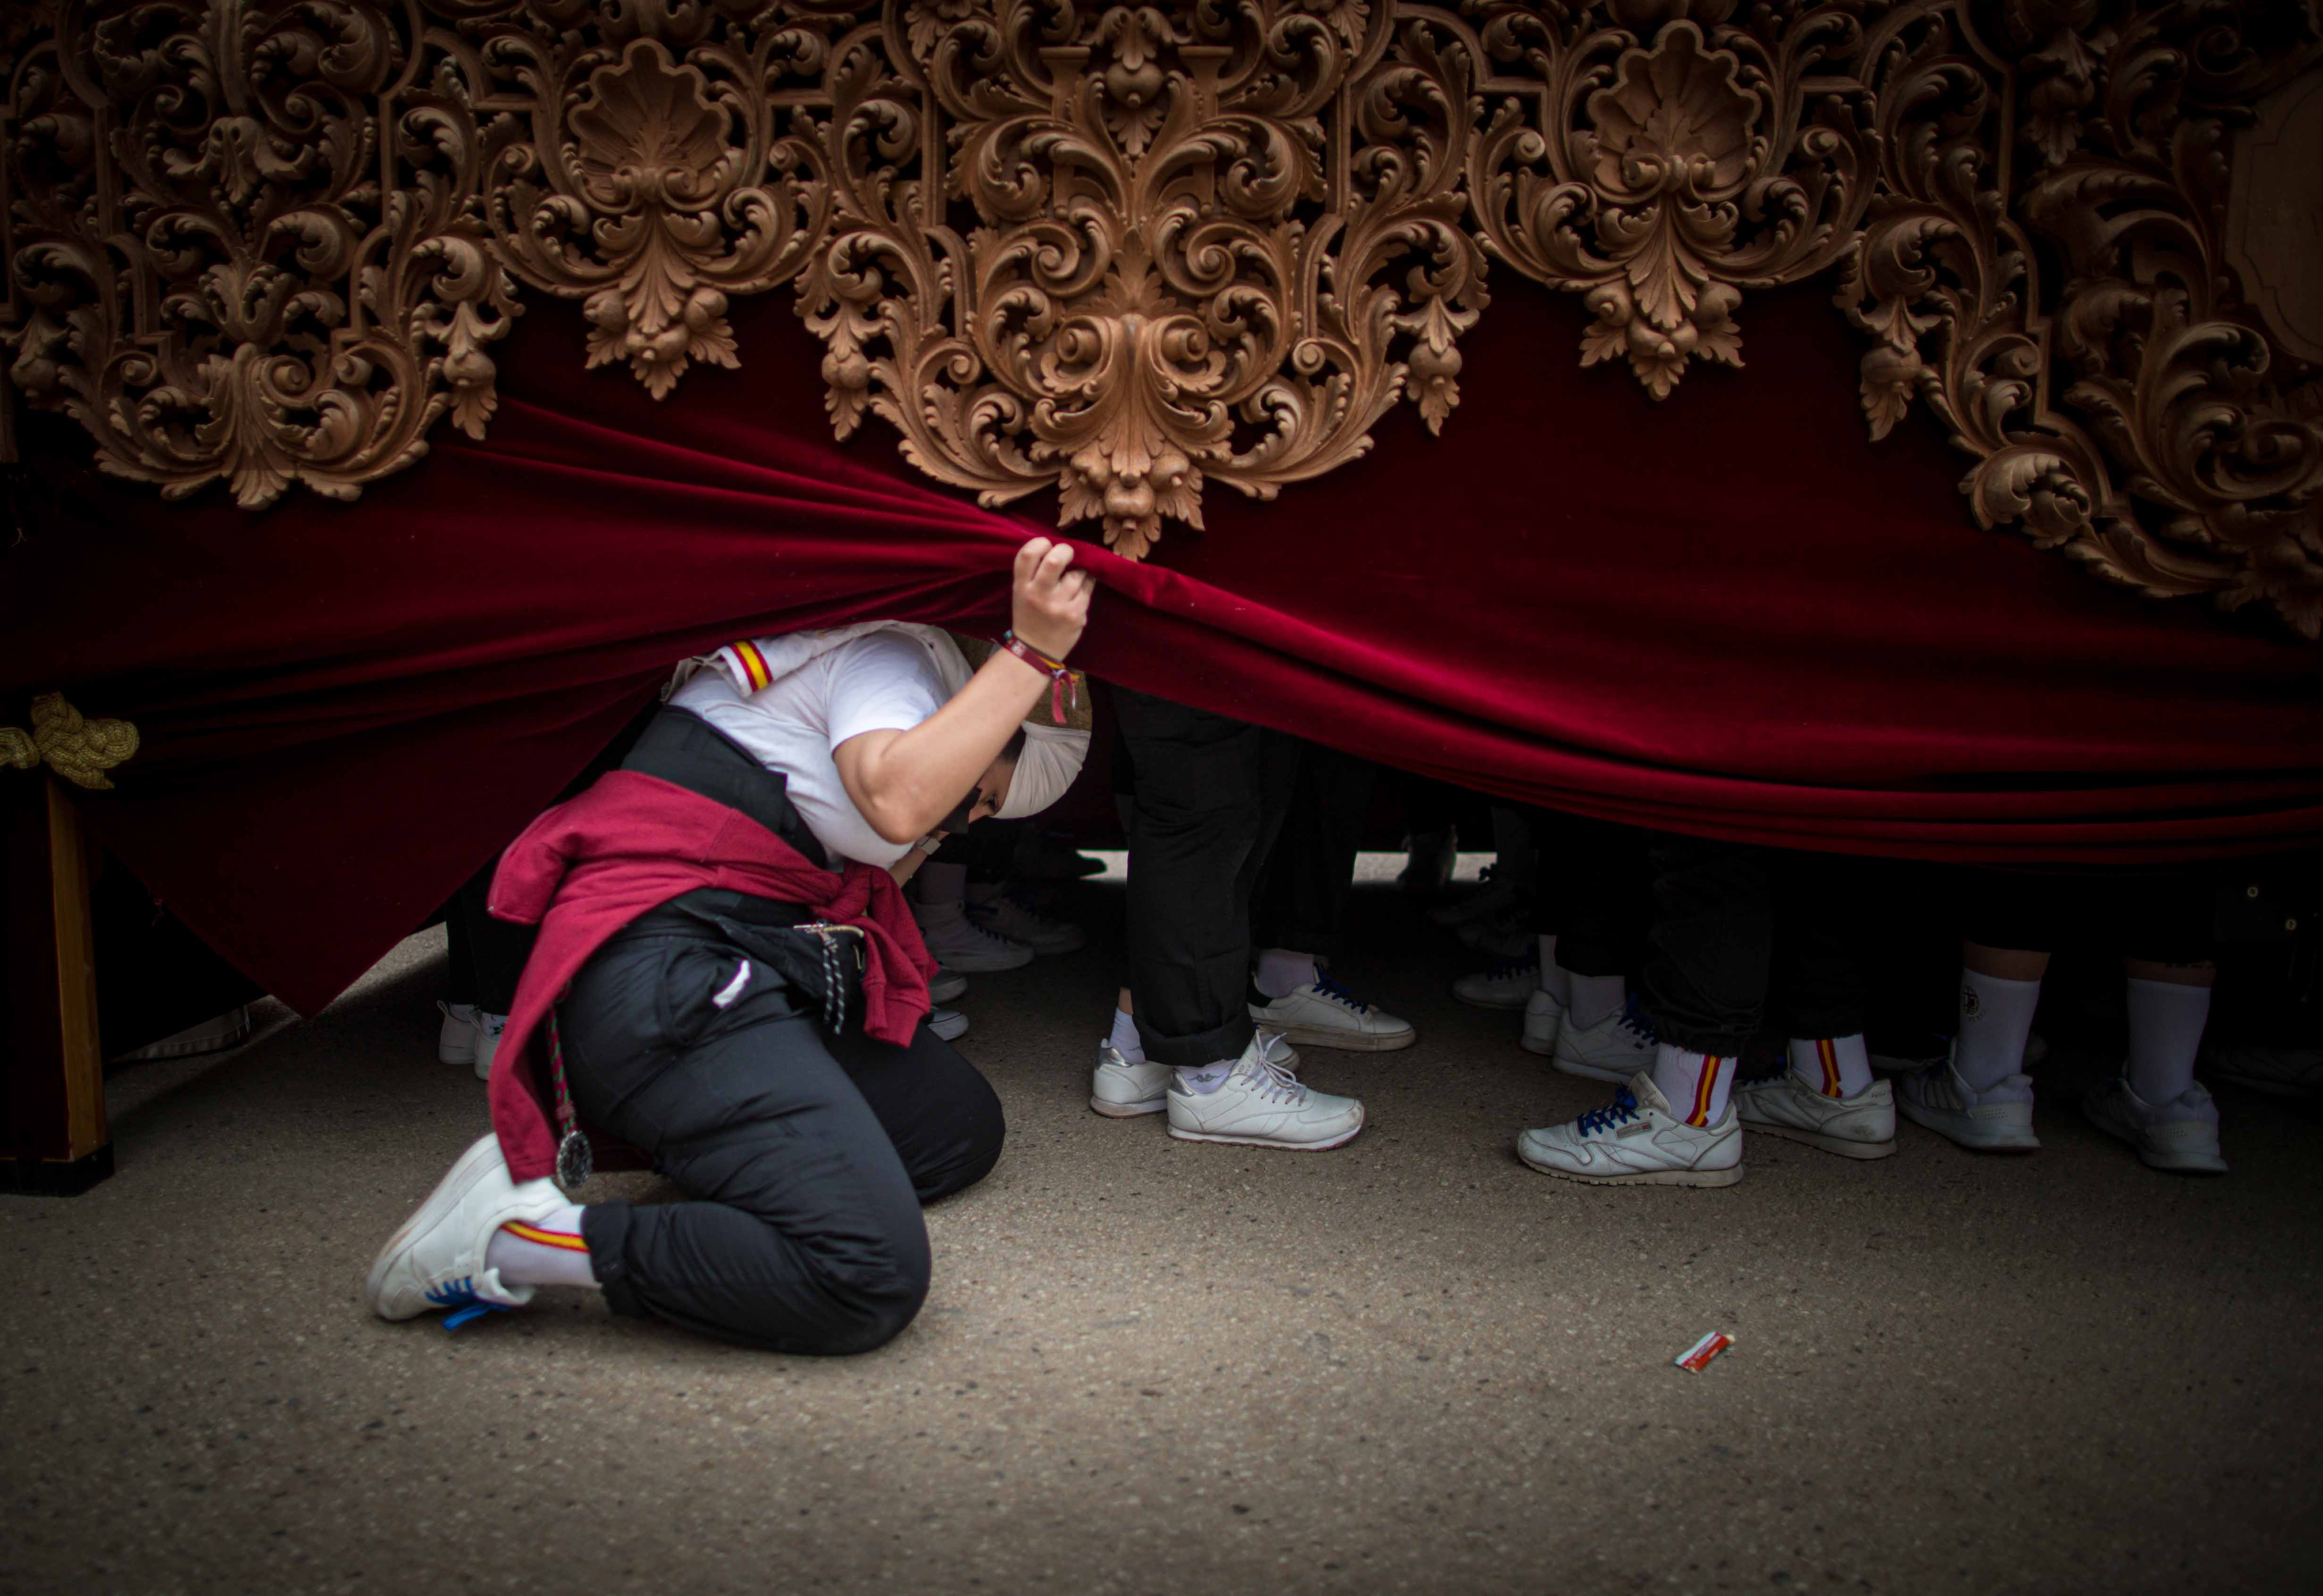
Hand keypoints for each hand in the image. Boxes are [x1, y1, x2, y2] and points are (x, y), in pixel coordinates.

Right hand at [1010, 537, 1093, 661]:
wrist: (1036, 651)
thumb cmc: (1029, 616)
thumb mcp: (1020, 593)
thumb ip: (1032, 571)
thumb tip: (1056, 547)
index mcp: (1021, 587)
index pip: (1028, 554)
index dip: (1040, 543)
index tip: (1047, 545)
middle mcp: (1038, 595)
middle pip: (1055, 560)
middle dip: (1066, 551)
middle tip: (1068, 554)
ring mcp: (1058, 606)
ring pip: (1078, 574)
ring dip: (1080, 572)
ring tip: (1074, 578)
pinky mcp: (1076, 615)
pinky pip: (1088, 589)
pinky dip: (1086, 585)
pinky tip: (1080, 591)